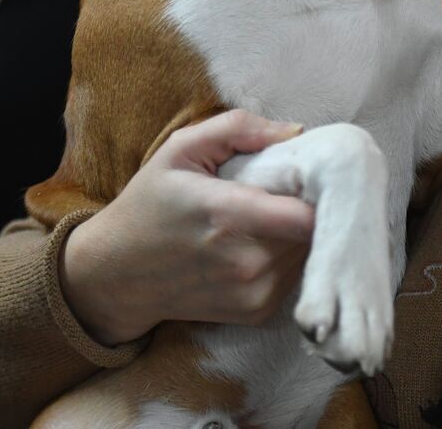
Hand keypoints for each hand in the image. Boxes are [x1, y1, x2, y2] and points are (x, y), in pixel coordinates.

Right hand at [59, 108, 314, 345]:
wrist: (117, 274)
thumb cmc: (150, 203)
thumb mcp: (181, 150)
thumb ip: (238, 129)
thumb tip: (297, 131)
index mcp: (229, 215)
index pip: (308, 215)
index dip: (324, 190)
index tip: (319, 172)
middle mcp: (247, 262)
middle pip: (316, 229)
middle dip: (314, 205)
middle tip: (295, 187)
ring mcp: (254, 293)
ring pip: (311, 252)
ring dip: (302, 231)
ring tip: (275, 212)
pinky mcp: (257, 312)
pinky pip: (297, 274)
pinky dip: (290, 255)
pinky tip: (264, 240)